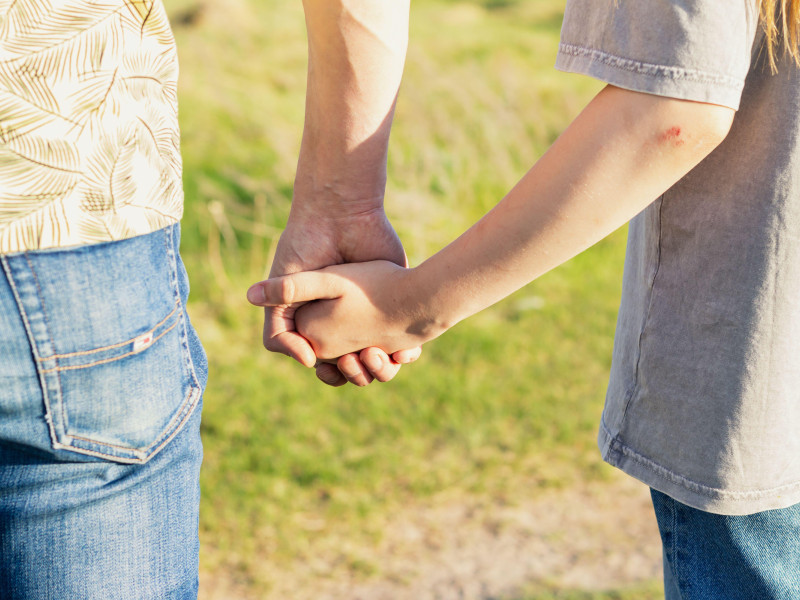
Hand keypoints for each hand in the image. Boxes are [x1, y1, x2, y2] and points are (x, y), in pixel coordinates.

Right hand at [253, 206, 420, 385]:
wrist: (340, 216)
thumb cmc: (305, 250)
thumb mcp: (284, 293)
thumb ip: (279, 330)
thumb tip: (307, 363)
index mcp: (320, 322)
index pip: (328, 364)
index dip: (327, 372)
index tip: (324, 366)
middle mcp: (348, 321)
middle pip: (358, 366)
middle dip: (356, 373)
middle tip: (353, 364)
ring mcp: (375, 313)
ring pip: (384, 359)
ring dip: (381, 368)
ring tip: (374, 356)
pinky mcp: (398, 301)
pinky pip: (408, 341)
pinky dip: (406, 354)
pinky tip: (400, 352)